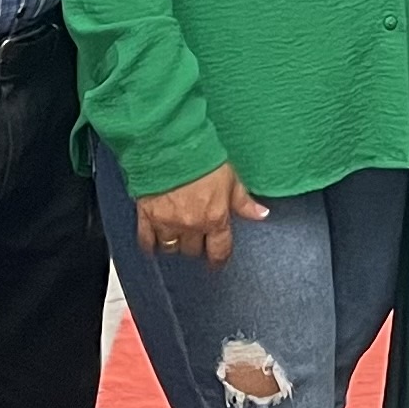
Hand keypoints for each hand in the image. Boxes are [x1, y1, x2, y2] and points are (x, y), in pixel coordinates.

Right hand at [132, 164, 266, 265]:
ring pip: (171, 248)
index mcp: (215, 219)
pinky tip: (153, 243)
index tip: (216, 262)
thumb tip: (262, 214)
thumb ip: (244, 202)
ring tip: (176, 236)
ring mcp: (168, 223)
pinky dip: (150, 244)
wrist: (170, 146)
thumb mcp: (231, 179)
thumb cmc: (201, 158)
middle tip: (196, 237)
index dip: (218, 259)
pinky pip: (146, 241)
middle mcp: (191, 226)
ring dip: (175, 244)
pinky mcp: (147, 216)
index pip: (219, 251)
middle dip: (196, 245)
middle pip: (193, 250)